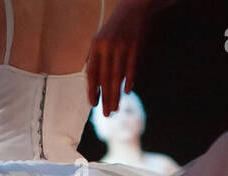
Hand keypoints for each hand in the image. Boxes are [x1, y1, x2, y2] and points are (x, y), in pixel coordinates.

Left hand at [86, 0, 154, 114]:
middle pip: (105, 78)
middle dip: (105, 98)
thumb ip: (96, 57)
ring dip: (116, 95)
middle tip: (106, 114)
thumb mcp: (101, 38)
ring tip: (115, 108)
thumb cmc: (116, 26)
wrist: (134, 8)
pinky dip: (129, 81)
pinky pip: (131, 68)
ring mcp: (122, 46)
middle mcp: (107, 47)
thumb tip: (92, 80)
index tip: (93, 104)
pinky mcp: (135, 47)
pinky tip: (127, 92)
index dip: (92, 90)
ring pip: (117, 77)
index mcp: (96, 45)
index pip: (91, 72)